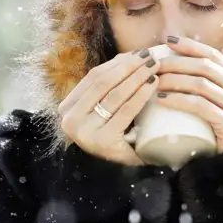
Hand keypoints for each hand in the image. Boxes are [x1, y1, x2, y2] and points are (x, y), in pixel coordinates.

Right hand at [58, 49, 159, 164]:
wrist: (121, 169)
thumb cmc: (116, 135)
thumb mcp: (105, 110)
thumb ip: (110, 86)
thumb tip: (134, 55)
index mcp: (67, 108)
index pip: (94, 76)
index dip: (118, 62)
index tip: (139, 53)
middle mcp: (70, 120)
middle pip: (103, 83)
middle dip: (129, 67)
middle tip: (151, 58)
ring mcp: (85, 132)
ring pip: (114, 95)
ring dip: (136, 77)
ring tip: (154, 68)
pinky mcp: (102, 141)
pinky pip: (124, 111)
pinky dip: (140, 95)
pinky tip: (152, 85)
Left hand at [155, 36, 222, 153]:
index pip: (213, 56)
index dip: (190, 46)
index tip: (168, 41)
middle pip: (205, 67)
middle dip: (176, 63)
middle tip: (154, 65)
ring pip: (202, 85)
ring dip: (174, 80)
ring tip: (154, 81)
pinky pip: (201, 107)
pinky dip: (179, 101)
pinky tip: (162, 99)